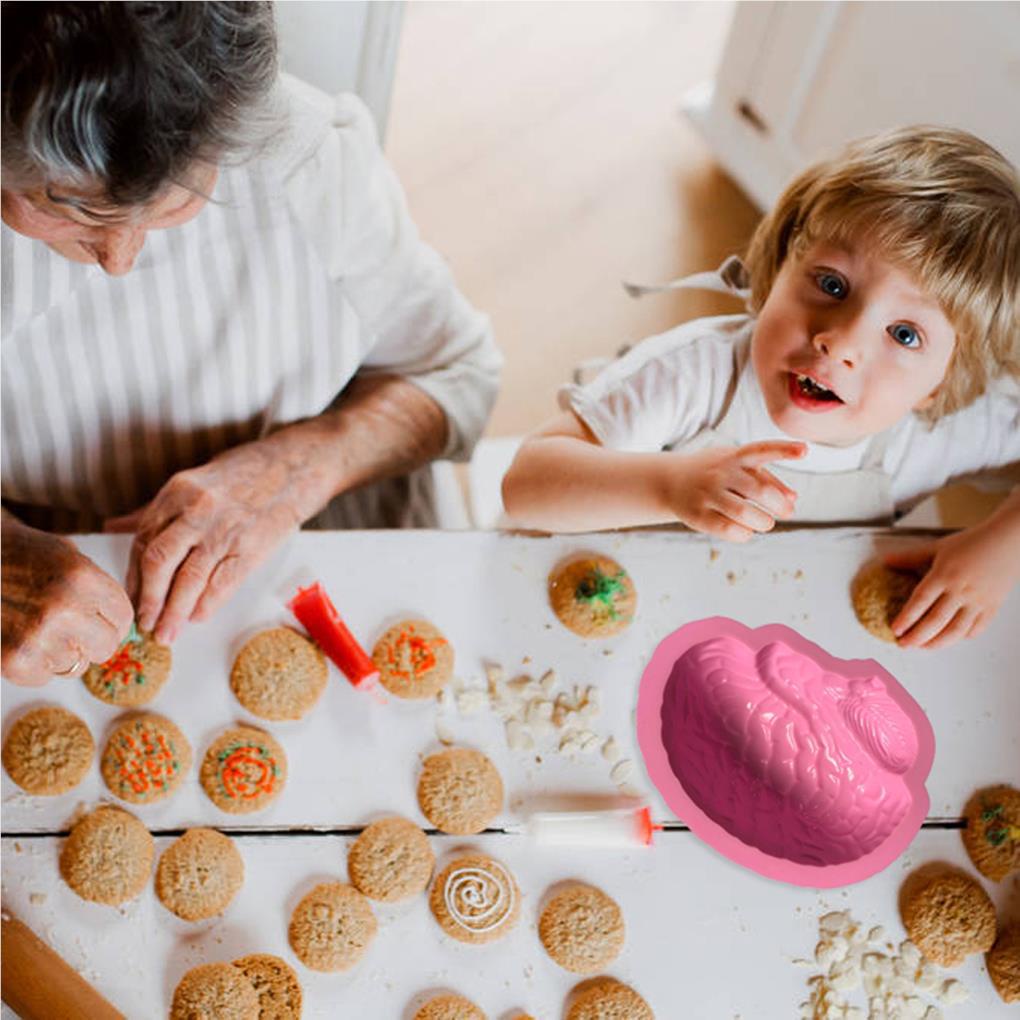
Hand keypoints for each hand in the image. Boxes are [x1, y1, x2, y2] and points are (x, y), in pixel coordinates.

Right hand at [1, 518, 132, 684]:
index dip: (114, 622)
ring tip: (38, 628)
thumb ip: (97, 589)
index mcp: (83, 579)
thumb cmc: (19, 557)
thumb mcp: (67, 556)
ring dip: (62, 653)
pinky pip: (45, 677)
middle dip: (93, 642)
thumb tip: (122, 624)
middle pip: (106, 647)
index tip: (103, 623)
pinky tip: (21, 639)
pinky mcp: (15, 661)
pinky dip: (36, 665)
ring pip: (76, 665)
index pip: (123, 618)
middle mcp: (65, 609)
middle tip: (73, 630)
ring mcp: (39, 637)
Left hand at [105, 437, 315, 643]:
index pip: (143, 541)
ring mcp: (225, 530)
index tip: (131, 599)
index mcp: (177, 492)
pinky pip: (222, 583)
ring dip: (174, 613)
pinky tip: (196, 617)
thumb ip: (155, 509)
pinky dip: (206, 604)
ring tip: (166, 634)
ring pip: (189, 579)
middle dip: (149, 600)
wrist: (293, 468)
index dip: (134, 576)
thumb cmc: (243, 474)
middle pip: (159, 562)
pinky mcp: (251, 547)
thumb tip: (114, 527)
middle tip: (144, 624)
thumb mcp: (192, 481)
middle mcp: (197, 510)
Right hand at [660, 440, 805, 541]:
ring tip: (765, 523)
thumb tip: (793, 498)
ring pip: (745, 513)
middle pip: (759, 490)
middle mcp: (720, 472)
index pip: (761, 450)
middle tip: (786, 512)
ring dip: (763, 522)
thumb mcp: (738, 467)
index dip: (784, 450)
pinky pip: (729, 529)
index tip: (805, 450)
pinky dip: (744, 534)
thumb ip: (768, 479)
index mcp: (734, 457)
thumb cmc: (713, 473)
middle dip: (779, 505)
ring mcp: (707, 494)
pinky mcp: (698, 515)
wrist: (670, 481)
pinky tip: (746, 531)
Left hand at [887, 523, 1019, 648]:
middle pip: (936, 620)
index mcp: (944, 575)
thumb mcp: (938, 547)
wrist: (1009, 542)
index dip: (906, 618)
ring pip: (956, 630)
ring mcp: (978, 601)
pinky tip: (949, 639)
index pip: (920, 601)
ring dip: (937, 643)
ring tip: (923, 647)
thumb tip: (886, 560)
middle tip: (904, 644)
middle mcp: (961, 590)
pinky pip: (976, 629)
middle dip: (917, 636)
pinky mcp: (992, 607)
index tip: (895, 629)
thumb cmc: (972, 543)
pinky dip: (961, 637)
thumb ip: (910, 557)